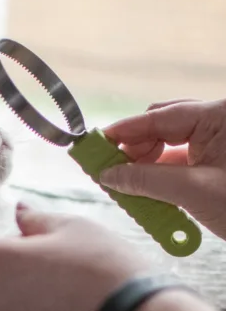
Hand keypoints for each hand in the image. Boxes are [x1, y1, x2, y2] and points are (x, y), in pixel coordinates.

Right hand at [101, 99, 225, 238]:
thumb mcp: (193, 192)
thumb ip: (145, 180)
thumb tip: (108, 175)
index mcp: (221, 116)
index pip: (161, 116)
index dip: (124, 131)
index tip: (96, 144)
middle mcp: (220, 123)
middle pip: (163, 127)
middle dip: (133, 150)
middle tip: (108, 171)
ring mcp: (220, 144)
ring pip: (170, 147)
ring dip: (145, 167)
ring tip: (126, 187)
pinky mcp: (218, 163)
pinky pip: (181, 164)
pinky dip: (160, 179)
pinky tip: (145, 194)